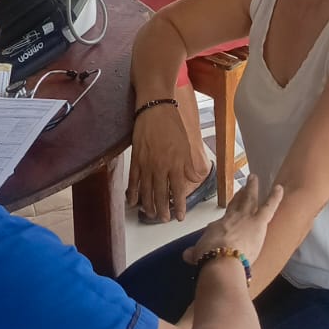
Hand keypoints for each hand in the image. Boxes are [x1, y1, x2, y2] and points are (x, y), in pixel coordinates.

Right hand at [127, 103, 209, 220]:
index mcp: (176, 164)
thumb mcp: (186, 145)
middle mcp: (161, 167)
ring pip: (147, 191)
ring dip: (149, 205)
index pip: (178, 191)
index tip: (180, 217)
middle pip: (161, 195)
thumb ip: (189, 164)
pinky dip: (133, 193)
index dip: (179, 206)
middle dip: (163, 210)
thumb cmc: (173, 125)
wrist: (155, 109)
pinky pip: (134, 181)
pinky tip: (133, 202)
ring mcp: (146, 164)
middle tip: (165, 219)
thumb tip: (194, 178)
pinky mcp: (136, 159)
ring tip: (152, 215)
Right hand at [185, 175, 284, 266]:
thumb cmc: (209, 258)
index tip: (228, 211)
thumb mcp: (198, 255)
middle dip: (240, 194)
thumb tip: (186, 255)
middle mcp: (232, 218)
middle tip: (243, 186)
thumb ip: (194, 253)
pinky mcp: (259, 222)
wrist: (221, 262)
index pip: (223, 219)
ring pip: (250, 200)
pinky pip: (269, 206)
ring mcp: (246, 218)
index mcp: (218, 226)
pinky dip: (275, 197)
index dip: (226, 215)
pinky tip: (280, 187)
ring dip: (252, 188)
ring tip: (254, 178)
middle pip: (237, 203)